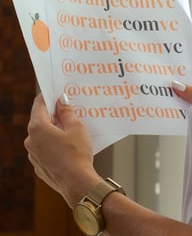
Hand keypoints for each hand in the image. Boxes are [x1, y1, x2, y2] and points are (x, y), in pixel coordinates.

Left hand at [24, 93, 101, 207]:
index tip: (55, 92)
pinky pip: (45, 149)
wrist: (77, 183)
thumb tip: (61, 102)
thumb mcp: (76, 127)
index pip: (39, 105)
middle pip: (40, 121)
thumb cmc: (77, 153)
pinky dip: (54, 145)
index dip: (48, 97)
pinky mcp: (39, 166)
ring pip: (43, 136)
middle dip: (54, 115)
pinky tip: (69, 147)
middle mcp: (30, 140)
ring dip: (54, 131)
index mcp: (37, 128)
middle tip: (69, 111)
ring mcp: (33, 155)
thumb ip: (67, 113)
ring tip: (72, 131)